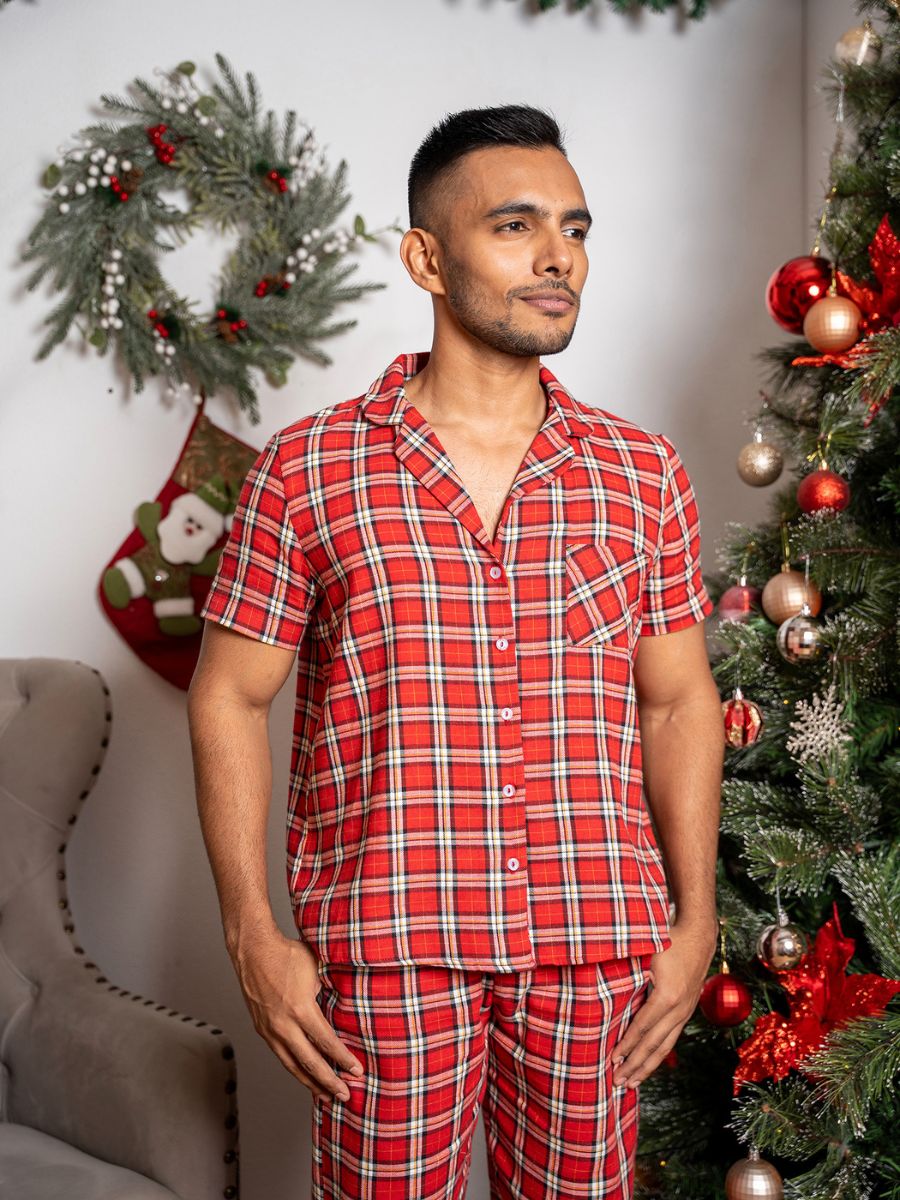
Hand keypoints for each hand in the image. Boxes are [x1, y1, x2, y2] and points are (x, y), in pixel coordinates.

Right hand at [228, 926, 364, 1102]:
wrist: (253, 951)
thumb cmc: (287, 955)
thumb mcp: (316, 971)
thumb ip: (329, 992)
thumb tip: (346, 1006)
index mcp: (300, 1010)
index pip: (326, 1042)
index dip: (343, 1060)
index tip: (357, 1072)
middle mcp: (283, 1025)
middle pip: (309, 1063)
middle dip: (329, 1082)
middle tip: (346, 1096)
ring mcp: (270, 1030)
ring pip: (292, 1065)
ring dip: (310, 1083)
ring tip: (326, 1097)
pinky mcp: (262, 1030)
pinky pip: (281, 1056)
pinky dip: (294, 1070)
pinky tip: (304, 1077)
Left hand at [610, 918, 716, 1087]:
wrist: (699, 936)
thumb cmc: (667, 940)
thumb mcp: (646, 952)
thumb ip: (630, 972)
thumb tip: (603, 986)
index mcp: (667, 996)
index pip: (642, 1026)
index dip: (626, 1044)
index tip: (611, 1058)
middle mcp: (679, 1009)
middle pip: (654, 1044)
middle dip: (635, 1064)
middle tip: (617, 1082)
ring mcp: (685, 1012)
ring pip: (665, 1046)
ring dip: (647, 1067)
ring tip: (631, 1083)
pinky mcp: (687, 1011)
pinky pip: (671, 1039)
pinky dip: (658, 1055)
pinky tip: (647, 1065)